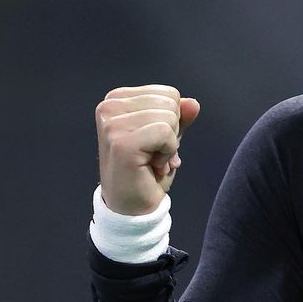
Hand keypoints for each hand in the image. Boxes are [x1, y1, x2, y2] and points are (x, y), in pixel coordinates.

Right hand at [96, 85, 200, 214]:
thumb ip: (179, 118)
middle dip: (171, 133)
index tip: (154, 143)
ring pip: (169, 117)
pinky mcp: (122, 142)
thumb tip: (193, 103)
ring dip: (169, 145)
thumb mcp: (167, 139)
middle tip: (153, 154)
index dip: (172, 122)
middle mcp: (109, 107)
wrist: (132, 207)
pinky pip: (166, 133)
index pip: (169, 93)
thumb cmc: (147, 173)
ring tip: (151, 161)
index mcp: (116, 100)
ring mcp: (112, 124)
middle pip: (170, 103)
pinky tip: (153, 166)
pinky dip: (168, 153)